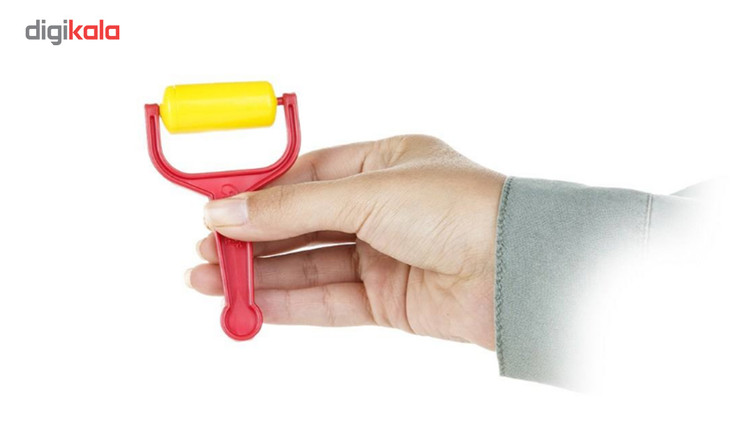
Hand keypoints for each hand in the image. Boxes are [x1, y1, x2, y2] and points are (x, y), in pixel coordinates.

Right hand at [186, 135, 504, 348]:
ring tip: (210, 283)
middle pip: (303, 224)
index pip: (305, 175)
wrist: (517, 271)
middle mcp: (383, 207)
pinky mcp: (391, 300)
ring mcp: (386, 255)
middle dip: (252, 239)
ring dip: (261, 275)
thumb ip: (293, 208)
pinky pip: (330, 301)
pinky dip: (290, 303)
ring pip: (311, 265)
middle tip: (204, 253)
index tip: (215, 207)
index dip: (259, 194)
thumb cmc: (461, 209)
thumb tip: (228, 212)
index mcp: (383, 162)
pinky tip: (252, 305)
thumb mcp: (368, 193)